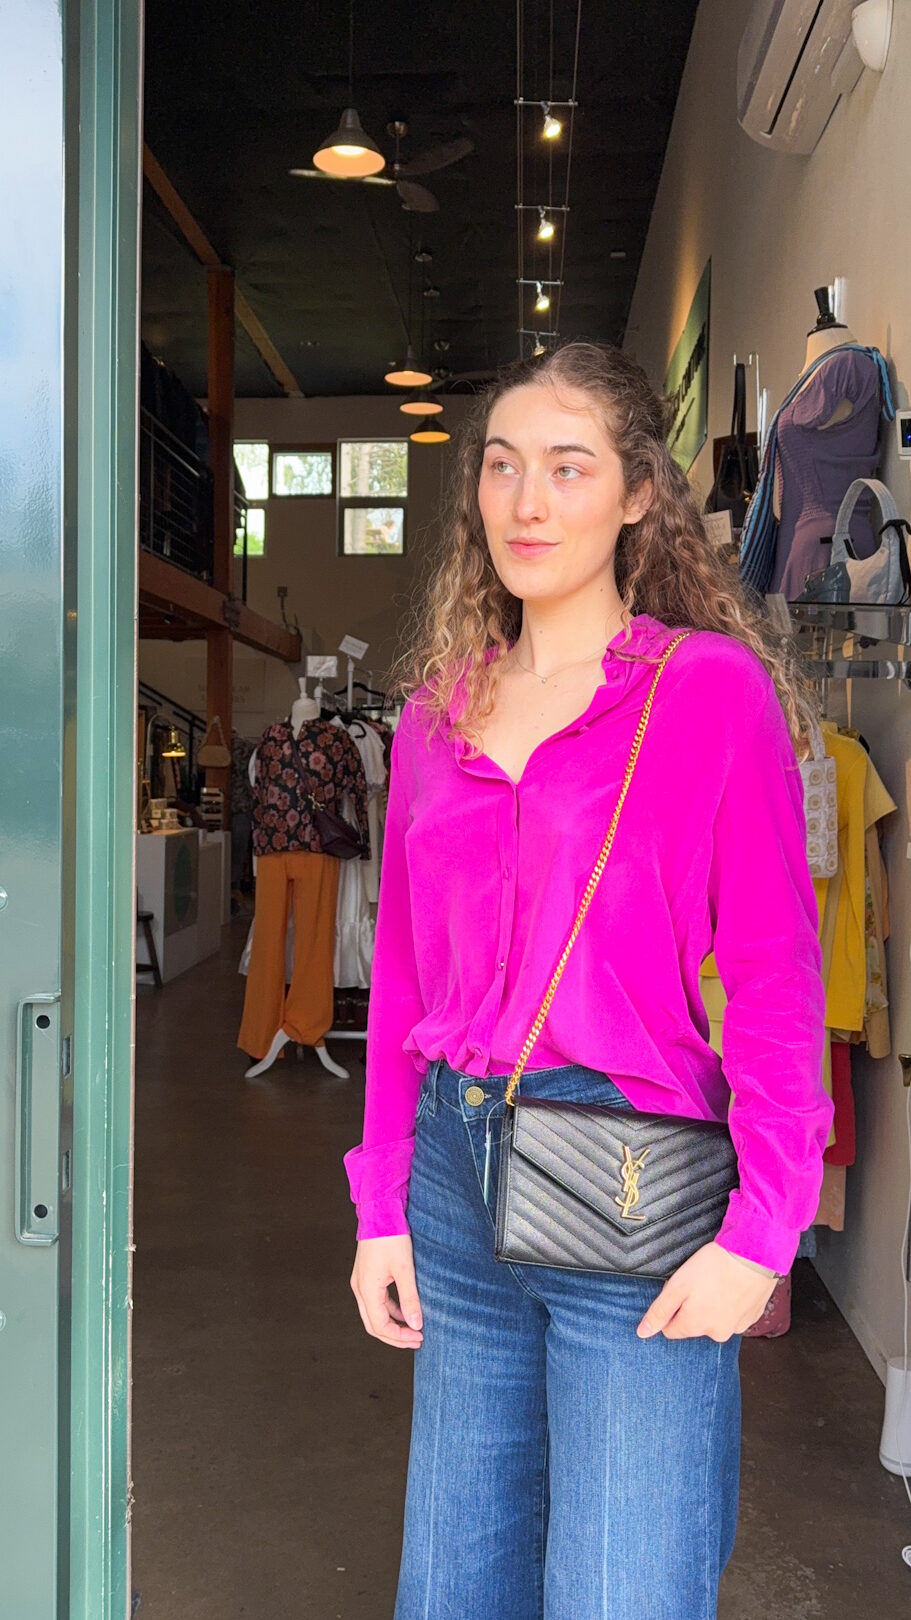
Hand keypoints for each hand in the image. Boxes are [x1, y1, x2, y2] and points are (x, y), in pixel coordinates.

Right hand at [350, 1234, 423, 1349]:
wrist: (379, 1212)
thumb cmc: (390, 1237)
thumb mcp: (405, 1269)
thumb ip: (410, 1298)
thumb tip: (416, 1324)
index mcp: (366, 1289)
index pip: (380, 1326)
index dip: (399, 1337)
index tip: (418, 1337)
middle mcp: (360, 1288)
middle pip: (374, 1325)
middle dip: (395, 1336)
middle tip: (416, 1340)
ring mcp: (361, 1282)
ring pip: (374, 1314)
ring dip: (392, 1324)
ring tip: (413, 1328)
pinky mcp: (366, 1276)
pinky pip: (376, 1301)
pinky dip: (390, 1310)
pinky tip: (405, 1310)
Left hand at [636, 1242, 777, 1341]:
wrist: (754, 1256)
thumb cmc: (713, 1266)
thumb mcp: (677, 1285)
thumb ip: (659, 1311)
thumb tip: (642, 1333)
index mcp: (695, 1326)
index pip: (671, 1329)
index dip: (671, 1307)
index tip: (680, 1289)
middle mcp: (716, 1334)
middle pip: (694, 1325)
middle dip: (692, 1307)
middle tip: (700, 1282)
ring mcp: (736, 1327)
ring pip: (714, 1320)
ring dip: (713, 1306)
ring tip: (718, 1282)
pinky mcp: (751, 1318)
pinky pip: (734, 1315)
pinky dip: (731, 1303)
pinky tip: (732, 1286)